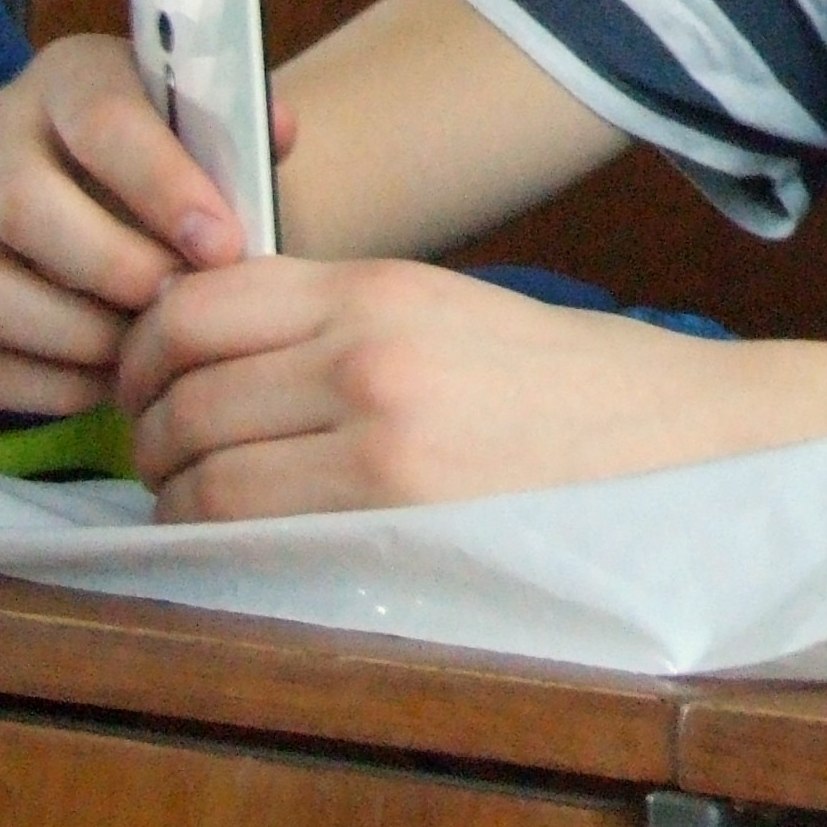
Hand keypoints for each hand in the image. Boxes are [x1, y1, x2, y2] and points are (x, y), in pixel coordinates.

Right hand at [0, 33, 300, 415]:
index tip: (223, 246)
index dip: (162, 187)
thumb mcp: (227, 131)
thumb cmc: (194, 164)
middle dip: (112, 268)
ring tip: (149, 350)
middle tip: (182, 304)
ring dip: (74, 335)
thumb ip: (250, 132)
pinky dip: (46, 386)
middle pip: (21, 207)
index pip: (101, 122)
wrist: (152, 200)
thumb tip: (276, 130)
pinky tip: (112, 382)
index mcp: (70, 75)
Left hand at [117, 259, 826, 521]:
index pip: (196, 302)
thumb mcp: (449, 309)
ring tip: (199, 503)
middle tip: (160, 455)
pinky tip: (242, 540)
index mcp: (379, 286)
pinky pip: (247, 528)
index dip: (144, 348)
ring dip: (175, 492)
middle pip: (178, 386)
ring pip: (197, 467)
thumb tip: (212, 356)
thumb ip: (337, 321)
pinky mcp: (394, 514)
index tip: (147, 382)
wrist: (682, 434)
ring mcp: (377, 436)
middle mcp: (364, 350)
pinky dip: (215, 539)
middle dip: (146, 430)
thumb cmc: (569, 381)